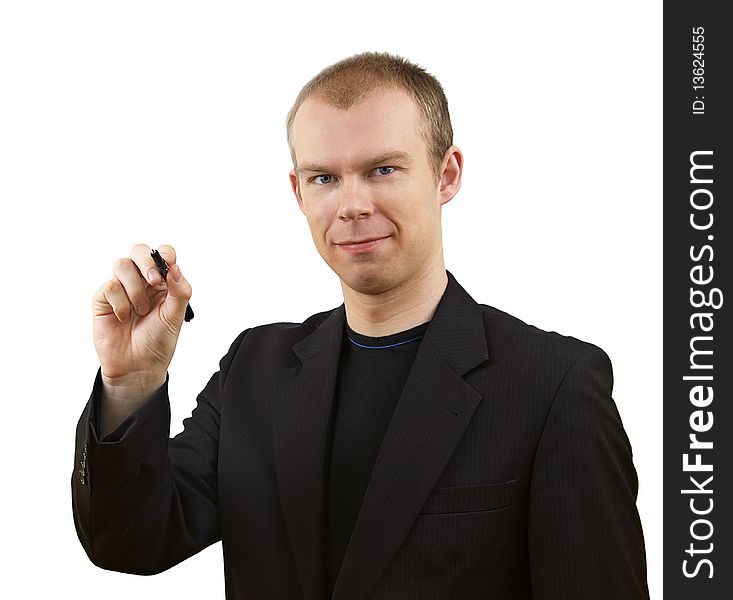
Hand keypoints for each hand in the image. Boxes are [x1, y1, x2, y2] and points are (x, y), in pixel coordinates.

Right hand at [92, 244, 192, 401]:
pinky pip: (109, 286)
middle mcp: (142, 281)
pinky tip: (124, 318)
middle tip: (154, 281)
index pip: (163, 254)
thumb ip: (179, 291)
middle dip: (146, 261)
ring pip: (122, 265)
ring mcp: (122, 288)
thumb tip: (175, 268)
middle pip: (138, 251)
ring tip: (141, 311)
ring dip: (135, 289)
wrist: (137, 366)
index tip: (166, 271)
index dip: (164, 256)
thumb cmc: (158, 341)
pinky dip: (120, 303)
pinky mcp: (103, 299)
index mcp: (163, 282)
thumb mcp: (175, 316)